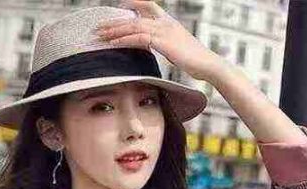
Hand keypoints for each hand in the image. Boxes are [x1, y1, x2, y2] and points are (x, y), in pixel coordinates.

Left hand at [93, 0, 224, 81]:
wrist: (207, 64)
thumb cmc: (195, 60)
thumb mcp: (177, 48)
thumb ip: (164, 44)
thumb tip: (153, 47)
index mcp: (169, 22)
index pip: (149, 6)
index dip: (134, 4)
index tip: (120, 7)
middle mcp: (165, 23)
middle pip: (135, 18)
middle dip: (115, 22)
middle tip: (99, 27)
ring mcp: (164, 31)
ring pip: (134, 27)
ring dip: (115, 31)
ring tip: (101, 35)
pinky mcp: (162, 42)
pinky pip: (139, 38)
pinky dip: (124, 40)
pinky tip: (113, 43)